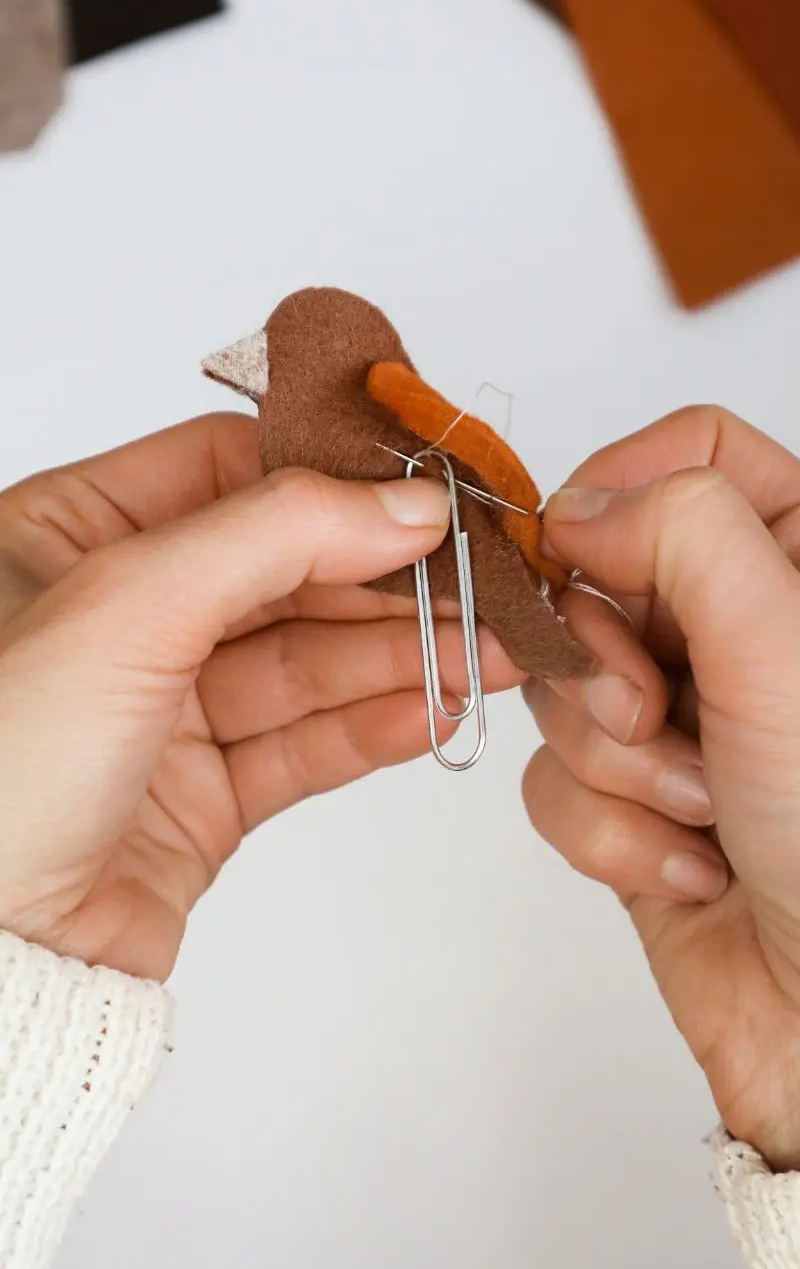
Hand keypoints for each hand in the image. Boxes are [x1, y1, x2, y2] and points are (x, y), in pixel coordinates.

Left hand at [0, 414, 518, 982]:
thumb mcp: (127, 605)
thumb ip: (274, 535)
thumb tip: (401, 505)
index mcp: (68, 537)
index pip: (229, 471)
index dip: (334, 476)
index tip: (427, 489)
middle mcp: (120, 618)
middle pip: (286, 570)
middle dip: (391, 578)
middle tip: (486, 578)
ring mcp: (163, 710)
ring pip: (309, 662)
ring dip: (405, 655)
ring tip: (490, 650)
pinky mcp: (201, 797)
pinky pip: (305, 745)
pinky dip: (374, 727)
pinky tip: (438, 709)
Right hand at [522, 406, 799, 1170]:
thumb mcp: (780, 645)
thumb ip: (681, 529)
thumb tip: (577, 506)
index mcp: (796, 566)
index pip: (693, 453)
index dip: (623, 490)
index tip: (590, 555)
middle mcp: (736, 634)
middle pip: (598, 575)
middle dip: (608, 662)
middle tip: (658, 714)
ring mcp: (679, 720)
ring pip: (561, 686)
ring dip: (619, 764)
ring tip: (703, 812)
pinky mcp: (631, 804)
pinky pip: (549, 780)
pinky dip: (609, 833)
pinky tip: (694, 868)